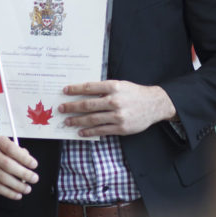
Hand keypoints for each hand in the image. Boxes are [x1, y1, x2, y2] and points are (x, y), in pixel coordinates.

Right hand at [0, 136, 38, 199]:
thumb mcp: (6, 149)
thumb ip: (18, 153)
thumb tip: (29, 162)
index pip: (11, 149)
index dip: (24, 158)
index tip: (34, 165)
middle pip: (8, 164)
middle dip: (23, 173)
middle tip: (34, 178)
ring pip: (3, 178)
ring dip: (18, 185)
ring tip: (27, 188)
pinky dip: (9, 192)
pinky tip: (17, 194)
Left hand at [59, 81, 175, 136]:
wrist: (154, 105)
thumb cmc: (134, 93)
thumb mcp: (120, 85)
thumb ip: (104, 89)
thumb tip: (83, 93)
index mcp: (113, 87)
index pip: (89, 87)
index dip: (75, 89)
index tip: (64, 91)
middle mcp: (115, 101)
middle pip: (87, 105)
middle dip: (72, 107)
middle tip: (61, 108)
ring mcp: (118, 116)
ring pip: (92, 119)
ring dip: (77, 121)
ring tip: (67, 121)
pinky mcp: (121, 128)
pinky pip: (101, 130)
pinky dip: (89, 131)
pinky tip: (81, 131)